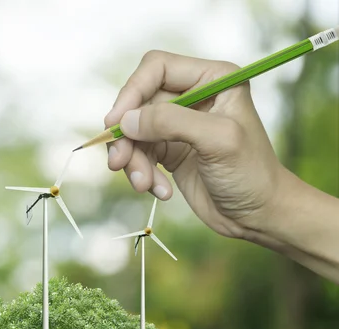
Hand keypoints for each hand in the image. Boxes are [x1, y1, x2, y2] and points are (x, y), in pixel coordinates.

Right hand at [105, 50, 289, 238]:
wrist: (256, 215)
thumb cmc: (250, 173)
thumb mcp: (217, 141)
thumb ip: (172, 122)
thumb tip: (125, 120)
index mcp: (212, 79)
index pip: (156, 69)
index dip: (132, 92)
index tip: (116, 123)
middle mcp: (192, 96)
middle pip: (138, 103)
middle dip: (127, 136)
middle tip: (119, 163)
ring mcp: (178, 125)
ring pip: (133, 132)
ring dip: (132, 161)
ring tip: (144, 185)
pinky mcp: (169, 150)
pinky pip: (139, 155)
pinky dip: (142, 174)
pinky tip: (161, 191)